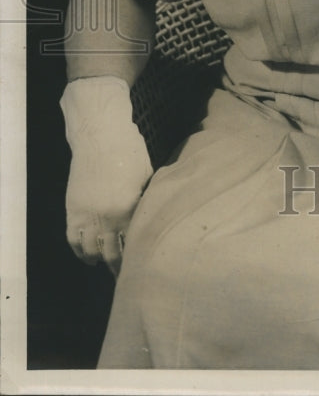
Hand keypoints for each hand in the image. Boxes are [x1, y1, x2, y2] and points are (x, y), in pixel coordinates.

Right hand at [60, 77, 152, 274]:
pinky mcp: (72, 209)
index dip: (137, 257)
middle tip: (127, 275)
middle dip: (119, 266)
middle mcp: (106, 217)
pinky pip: (72, 239)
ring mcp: (86, 214)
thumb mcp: (148, 178)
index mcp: (128, 209)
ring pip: (90, 250)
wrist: (101, 136)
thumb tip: (153, 221)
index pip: (133, 243)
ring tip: (107, 266)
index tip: (143, 266)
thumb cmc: (131, 153)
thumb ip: (147, 203)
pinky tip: (88, 258)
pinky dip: (79, 251)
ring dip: (99, 260)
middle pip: (112, 252)